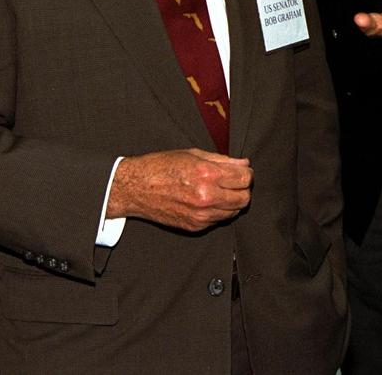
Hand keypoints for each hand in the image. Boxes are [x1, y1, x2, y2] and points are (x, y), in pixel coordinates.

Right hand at [108, 148, 251, 231]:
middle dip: (242, 189)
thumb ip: (223, 160)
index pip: (245, 178)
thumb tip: (244, 164)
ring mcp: (200, 215)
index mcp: (207, 174)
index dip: (246, 173)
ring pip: (234, 212)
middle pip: (244, 198)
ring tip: (219, 191)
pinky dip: (218, 211)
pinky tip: (207, 201)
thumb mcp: (193, 154)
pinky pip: (218, 220)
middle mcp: (206, 197)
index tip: (242, 172)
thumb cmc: (161, 167)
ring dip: (232, 201)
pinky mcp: (194, 227)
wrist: (135, 188)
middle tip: (233, 182)